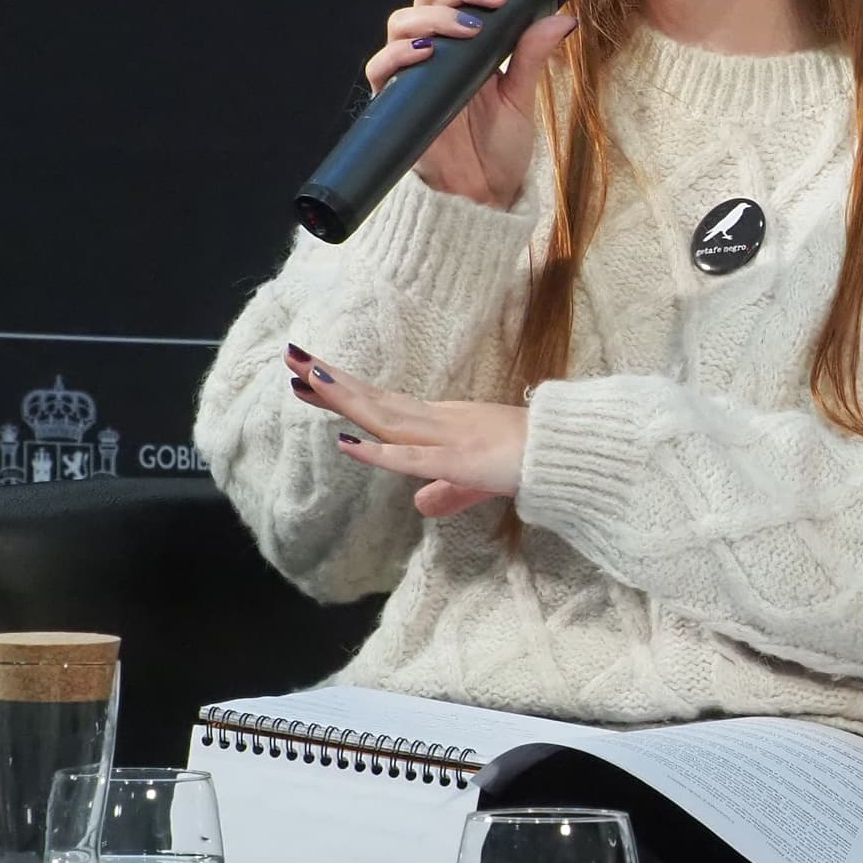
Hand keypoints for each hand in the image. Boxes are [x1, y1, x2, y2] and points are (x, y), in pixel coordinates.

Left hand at [287, 347, 528, 518]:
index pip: (385, 403)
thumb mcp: (479, 482)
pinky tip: (347, 444)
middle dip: (333, 382)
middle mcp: (439, 420)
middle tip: (291, 357)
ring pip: (387, 418)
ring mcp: (449, 437)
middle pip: (376, 400)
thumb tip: (420, 505)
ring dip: (346, 400)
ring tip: (308, 380)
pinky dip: (378, 452)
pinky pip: (412, 457)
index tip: (311, 374)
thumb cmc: (531, 462)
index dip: (347, 390)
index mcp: (442, 422)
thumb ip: (448, 492)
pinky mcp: (461, 461)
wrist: (571, 456)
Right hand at [368, 0, 578, 209]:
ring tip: (471, 27)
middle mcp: (433, 48)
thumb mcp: (522, 96)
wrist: (481, 197)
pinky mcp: (395, 100)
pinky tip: (429, 51)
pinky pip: (383, 66)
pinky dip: (401, 53)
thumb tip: (563, 17)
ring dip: (436, 16)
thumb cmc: (498, 148)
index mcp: (462, 39)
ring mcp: (411, 71)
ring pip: (403, 21)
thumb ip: (533, 54)